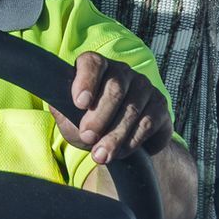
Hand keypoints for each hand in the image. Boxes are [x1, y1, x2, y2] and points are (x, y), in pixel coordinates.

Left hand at [52, 52, 173, 164]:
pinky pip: (147, 123)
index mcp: (98, 67)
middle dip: (99, 117)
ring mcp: (144, 87)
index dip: (86, 81)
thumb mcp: (70, 118)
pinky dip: (131, 141)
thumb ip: (62, 110)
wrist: (121, 142)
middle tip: (87, 137)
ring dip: (114, 136)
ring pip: (131, 109)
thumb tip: (58, 105)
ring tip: (100, 155)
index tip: (80, 103)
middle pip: (115, 88)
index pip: (92, 63)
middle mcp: (123, 72)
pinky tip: (120, 152)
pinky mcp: (160, 105)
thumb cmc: (90, 123)